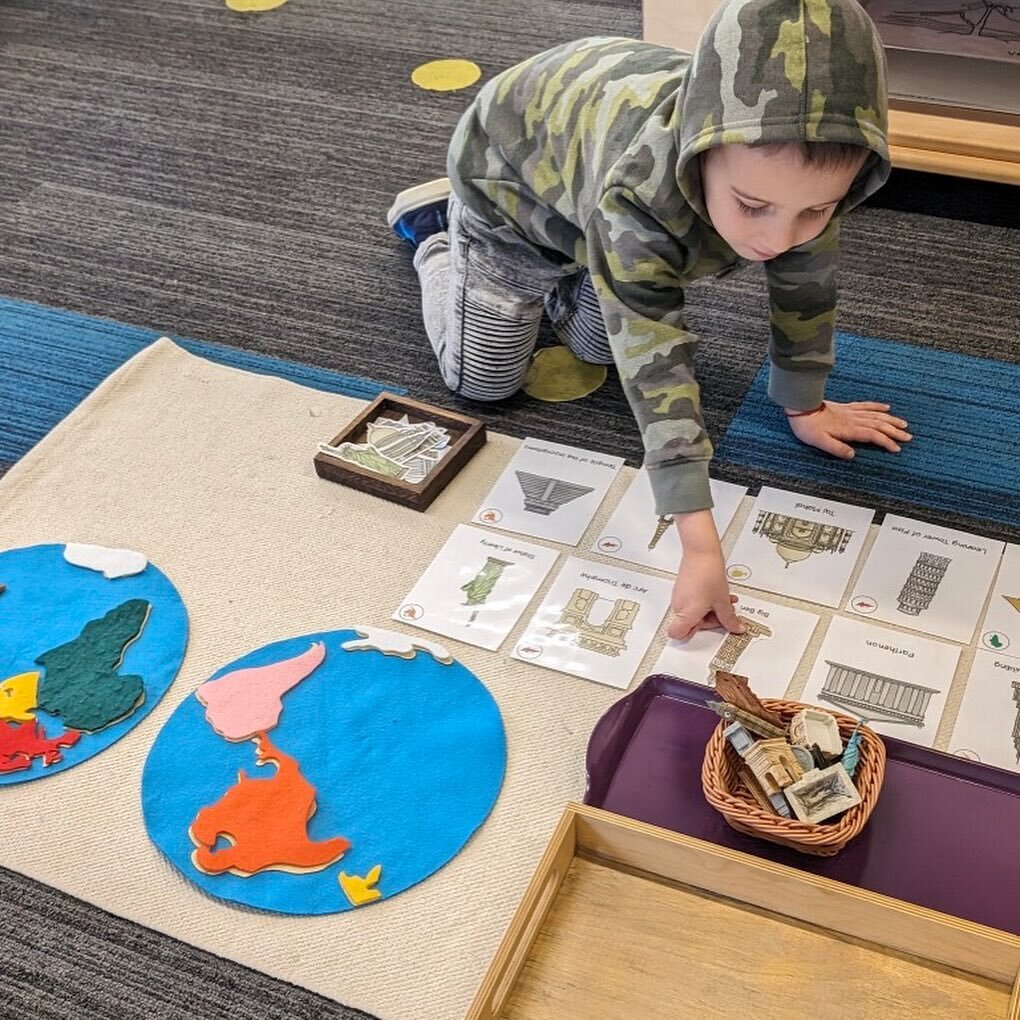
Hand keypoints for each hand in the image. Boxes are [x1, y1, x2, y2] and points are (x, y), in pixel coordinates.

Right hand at [668, 548, 743, 641]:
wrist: (702, 553)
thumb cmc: (708, 574)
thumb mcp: (722, 601)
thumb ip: (729, 619)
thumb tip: (735, 627)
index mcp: (686, 614)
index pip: (678, 635)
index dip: (693, 636)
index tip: (708, 630)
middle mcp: (679, 607)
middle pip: (691, 624)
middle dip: (710, 621)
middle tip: (724, 615)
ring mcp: (679, 597)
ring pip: (693, 613)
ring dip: (709, 611)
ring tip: (723, 602)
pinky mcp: (682, 589)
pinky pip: (692, 602)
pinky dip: (704, 602)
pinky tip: (717, 595)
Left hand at [786, 400, 911, 458]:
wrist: (800, 407)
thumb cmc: (807, 427)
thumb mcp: (819, 442)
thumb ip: (836, 449)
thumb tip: (852, 455)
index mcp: (849, 429)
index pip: (873, 436)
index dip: (886, 442)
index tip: (897, 448)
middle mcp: (853, 419)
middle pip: (879, 424)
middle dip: (895, 431)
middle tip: (908, 437)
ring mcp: (851, 412)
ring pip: (876, 415)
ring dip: (891, 419)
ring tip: (903, 424)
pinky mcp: (846, 407)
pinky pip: (866, 405)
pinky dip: (878, 407)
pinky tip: (886, 407)